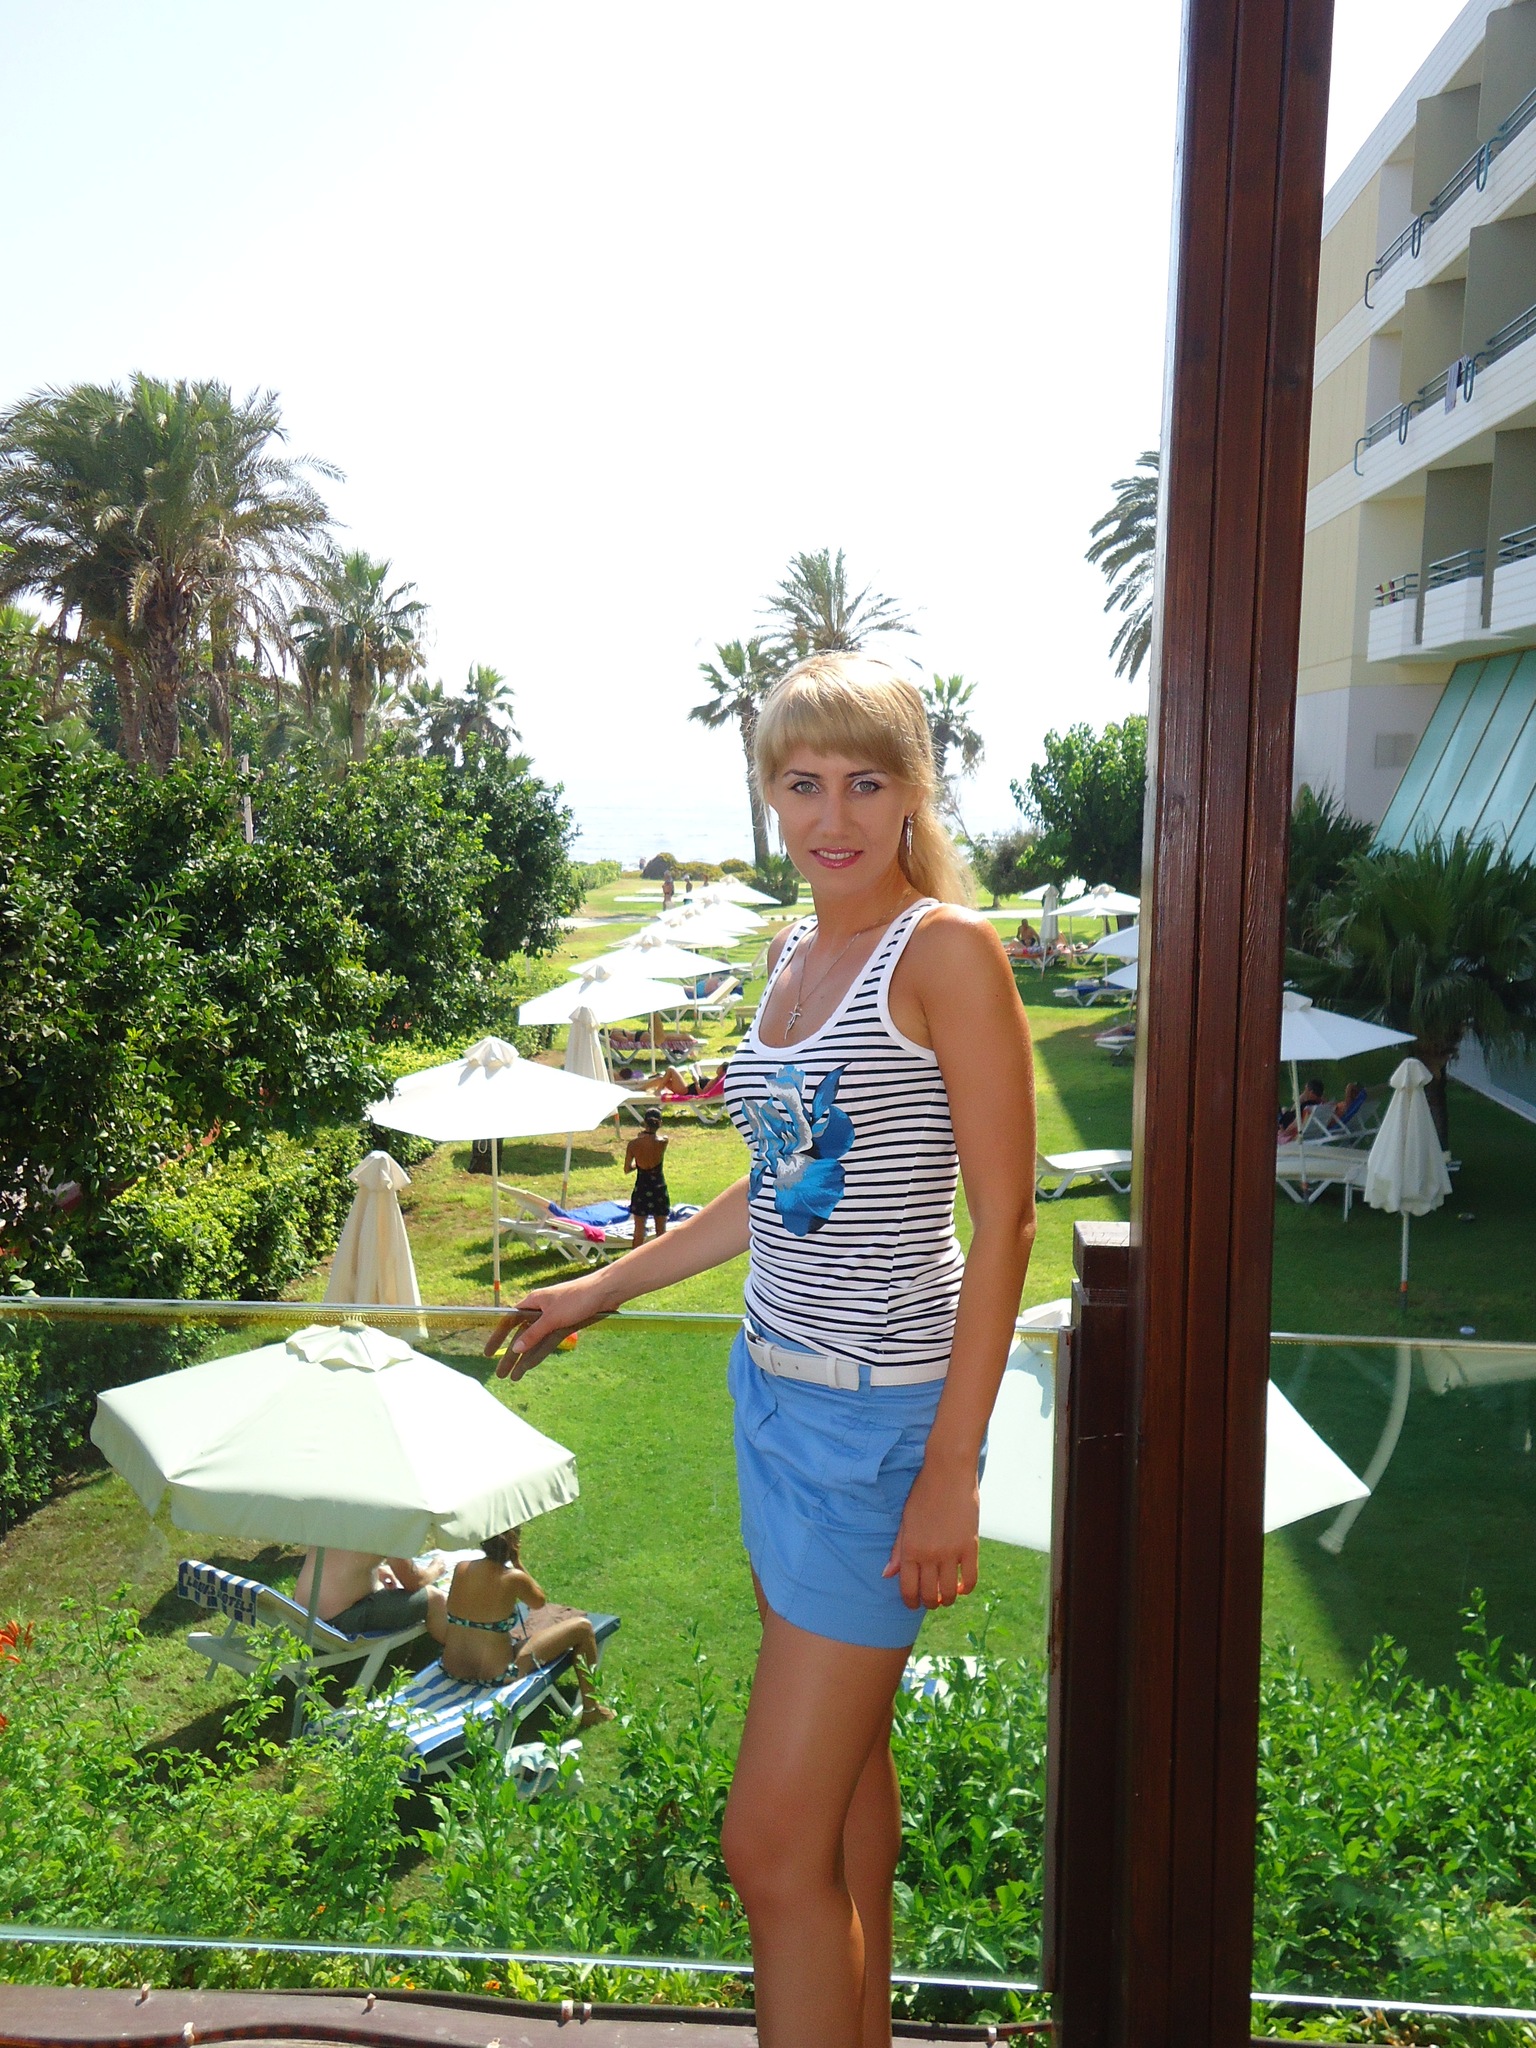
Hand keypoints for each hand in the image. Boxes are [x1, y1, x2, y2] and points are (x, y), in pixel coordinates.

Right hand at [484, 1273, 613, 1378]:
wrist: (605, 1292)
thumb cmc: (577, 1298)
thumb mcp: (552, 1317)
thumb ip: (533, 1334)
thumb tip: (515, 1349)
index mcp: (532, 1302)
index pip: (509, 1321)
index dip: (498, 1337)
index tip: (488, 1354)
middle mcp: (540, 1311)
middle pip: (521, 1336)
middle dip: (510, 1355)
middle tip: (500, 1375)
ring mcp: (553, 1319)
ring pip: (534, 1342)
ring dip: (525, 1359)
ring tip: (514, 1378)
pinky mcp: (565, 1326)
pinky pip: (548, 1343)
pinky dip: (539, 1354)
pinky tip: (531, 1366)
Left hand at [882, 1458, 979, 1609]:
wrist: (947, 1472)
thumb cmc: (923, 1494)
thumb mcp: (905, 1521)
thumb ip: (898, 1550)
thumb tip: (887, 1575)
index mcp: (910, 1549)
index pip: (908, 1589)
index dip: (911, 1602)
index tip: (914, 1604)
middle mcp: (929, 1555)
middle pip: (929, 1595)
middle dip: (929, 1602)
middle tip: (931, 1599)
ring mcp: (951, 1552)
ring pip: (950, 1592)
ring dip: (948, 1599)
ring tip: (947, 1595)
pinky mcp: (970, 1546)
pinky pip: (970, 1579)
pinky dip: (966, 1588)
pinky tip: (962, 1585)